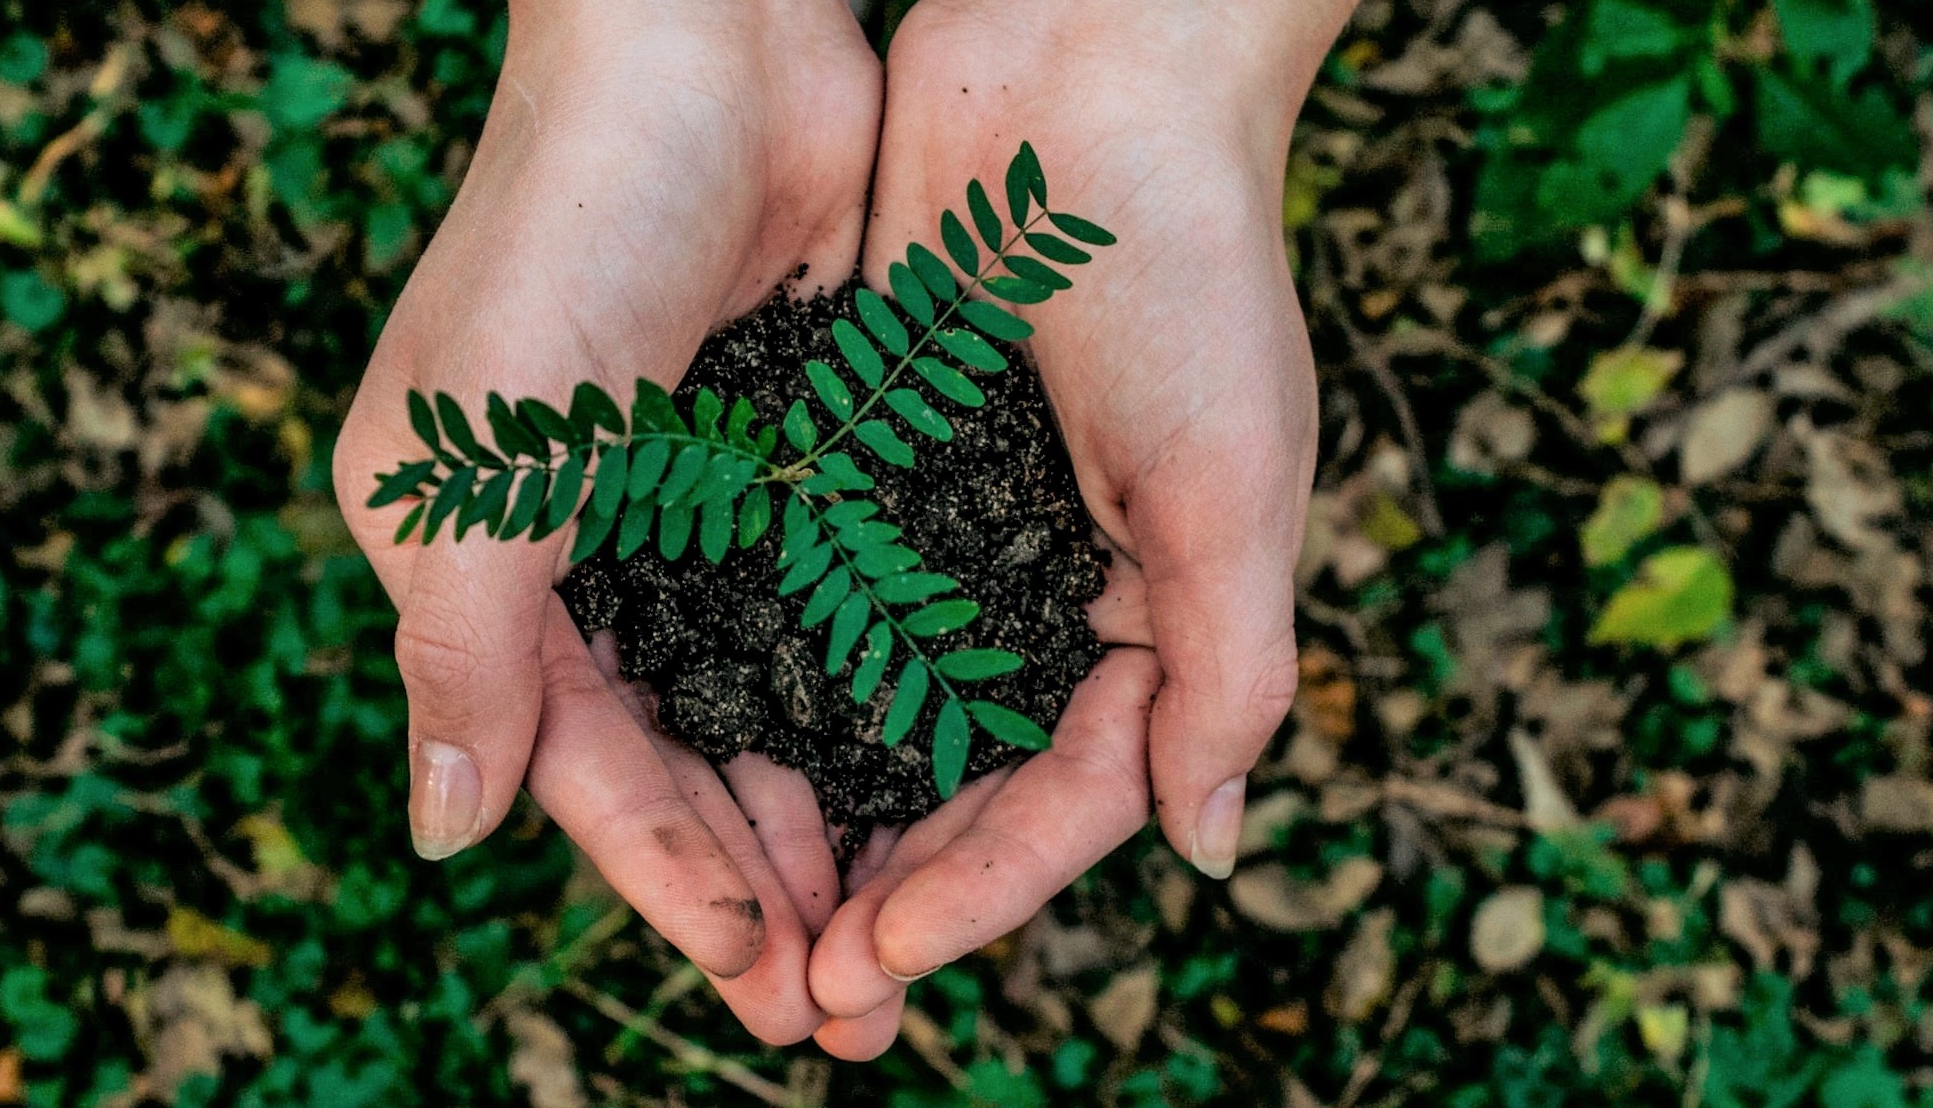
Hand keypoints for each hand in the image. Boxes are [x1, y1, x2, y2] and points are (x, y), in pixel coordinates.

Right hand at [331, 0, 877, 1042]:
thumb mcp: (482, 463)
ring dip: (824, 815)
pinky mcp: (791, 454)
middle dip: (757, 882)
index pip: (579, 763)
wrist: (701, 43)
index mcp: (478, 561)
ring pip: (763, 702)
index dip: (665, 877)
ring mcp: (693, 504)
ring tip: (901, 927)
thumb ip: (466, 654)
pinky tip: (937, 778)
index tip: (760, 975)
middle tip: (847, 1006)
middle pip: (678, 757)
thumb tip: (444, 838)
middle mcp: (583, 549)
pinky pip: (834, 611)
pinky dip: (874, 698)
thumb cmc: (565, 234)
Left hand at [805, 0, 1350, 1055]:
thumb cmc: (1189, 267)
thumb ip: (1229, 672)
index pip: (1068, 796)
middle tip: (804, 998)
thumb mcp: (1234, 486)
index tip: (882, 960)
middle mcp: (1047, 587)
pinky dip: (767, 682)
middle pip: (961, 783)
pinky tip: (699, 754)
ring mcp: (951, 528)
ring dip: (817, 820)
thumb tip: (1205, 849)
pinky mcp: (865, 460)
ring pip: (874, 713)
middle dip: (890, 893)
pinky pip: (810, 600)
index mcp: (1154, 609)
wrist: (1088, 68)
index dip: (982, 891)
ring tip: (745, 919)